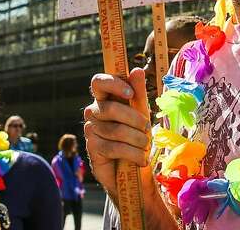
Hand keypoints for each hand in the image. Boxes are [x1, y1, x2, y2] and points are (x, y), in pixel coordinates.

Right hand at [83, 68, 151, 195]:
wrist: (133, 169)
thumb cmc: (136, 136)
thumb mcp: (142, 113)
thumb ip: (139, 93)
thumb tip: (137, 69)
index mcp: (104, 98)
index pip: (98, 82)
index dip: (113, 84)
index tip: (130, 93)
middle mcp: (94, 111)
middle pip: (111, 108)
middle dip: (135, 119)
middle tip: (148, 129)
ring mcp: (91, 130)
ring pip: (115, 130)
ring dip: (137, 140)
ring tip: (145, 146)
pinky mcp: (92, 148)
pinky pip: (113, 147)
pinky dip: (133, 154)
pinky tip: (141, 159)